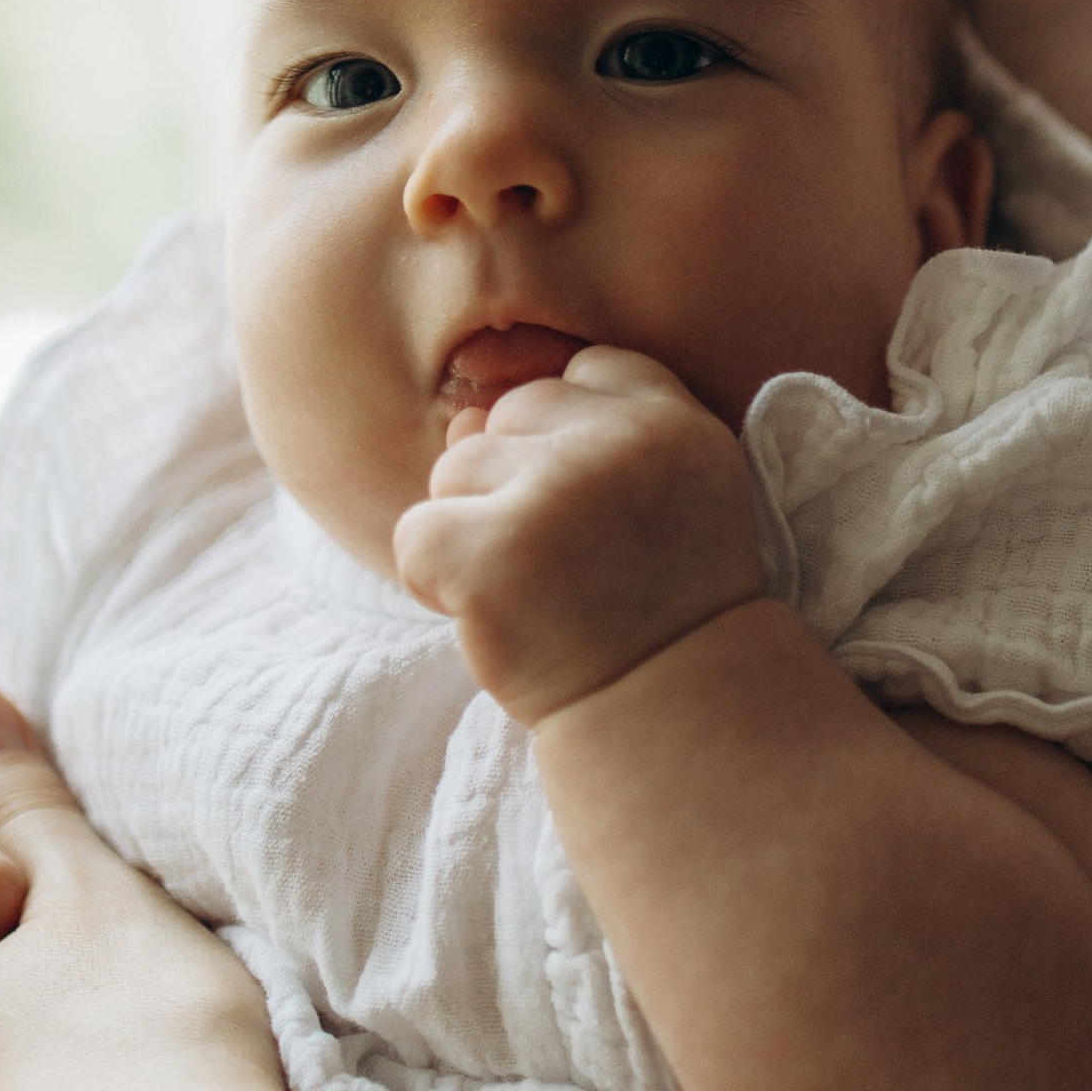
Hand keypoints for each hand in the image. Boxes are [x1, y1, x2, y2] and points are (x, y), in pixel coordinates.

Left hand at [392, 347, 766, 721]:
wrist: (669, 717)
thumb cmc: (655, 608)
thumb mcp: (658, 500)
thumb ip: (580, 438)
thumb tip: (461, 416)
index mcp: (675, 422)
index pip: (582, 373)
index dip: (568, 441)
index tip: (598, 513)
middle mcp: (620, 443)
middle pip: (508, 415)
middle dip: (514, 486)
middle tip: (565, 566)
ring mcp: (557, 493)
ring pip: (455, 469)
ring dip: (473, 534)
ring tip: (535, 594)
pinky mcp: (493, 552)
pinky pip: (416, 533)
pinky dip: (434, 583)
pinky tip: (494, 618)